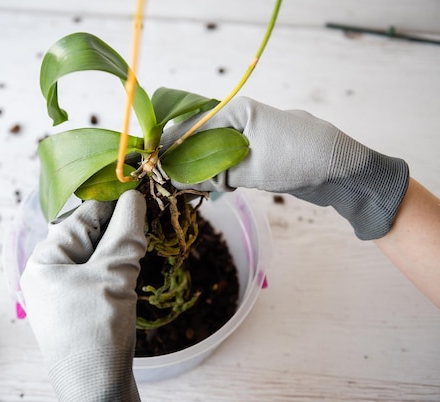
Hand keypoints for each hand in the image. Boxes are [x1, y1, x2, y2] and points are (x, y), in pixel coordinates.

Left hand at [20, 190, 147, 401]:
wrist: (96, 392)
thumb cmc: (96, 332)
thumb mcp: (113, 276)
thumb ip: (124, 233)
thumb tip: (136, 197)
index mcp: (44, 260)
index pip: (81, 217)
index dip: (113, 203)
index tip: (142, 191)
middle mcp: (48, 273)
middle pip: (87, 234)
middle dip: (118, 228)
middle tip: (148, 223)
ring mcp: (61, 292)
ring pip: (95, 256)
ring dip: (120, 250)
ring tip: (143, 248)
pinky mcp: (78, 308)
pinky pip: (97, 276)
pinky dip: (117, 269)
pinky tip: (133, 271)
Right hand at [162, 96, 408, 239]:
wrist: (344, 172)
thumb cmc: (299, 158)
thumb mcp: (250, 167)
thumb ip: (211, 173)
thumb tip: (177, 179)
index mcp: (238, 110)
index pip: (193, 126)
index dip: (173, 148)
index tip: (158, 169)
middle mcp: (242, 118)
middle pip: (200, 139)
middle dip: (186, 162)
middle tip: (173, 185)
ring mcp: (250, 135)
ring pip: (213, 153)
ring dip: (203, 172)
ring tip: (191, 189)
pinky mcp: (258, 152)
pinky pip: (228, 162)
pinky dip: (220, 175)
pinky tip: (214, 189)